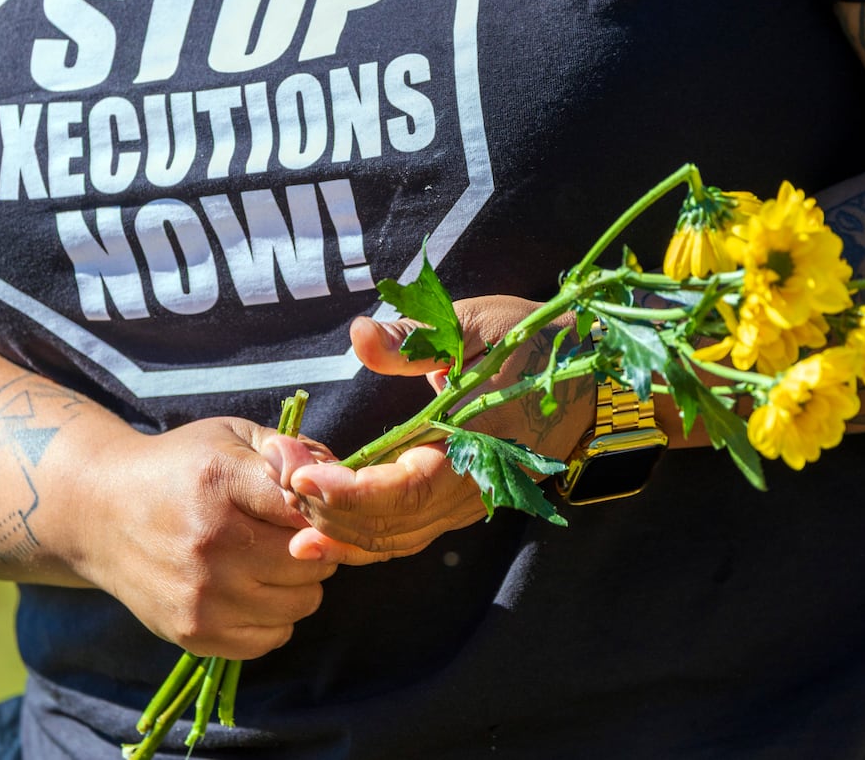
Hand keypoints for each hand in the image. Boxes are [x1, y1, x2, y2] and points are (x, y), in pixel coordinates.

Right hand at [73, 417, 338, 659]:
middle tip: (291, 536)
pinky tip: (252, 590)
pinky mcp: (191, 631)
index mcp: (220, 481)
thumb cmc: (178, 468)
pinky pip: (271, 638)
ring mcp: (199, 593)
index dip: (322, 509)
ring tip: (270, 562)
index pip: (309, 507)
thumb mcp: (230, 436)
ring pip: (300, 604)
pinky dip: (273, 618)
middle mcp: (209, 541)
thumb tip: (339, 476)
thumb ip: (290, 450)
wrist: (99, 512)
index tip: (311, 507)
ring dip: (298, 585)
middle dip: (314, 547)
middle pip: (312, 561)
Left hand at [281, 296, 594, 565]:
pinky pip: (405, 535)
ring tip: (284, 510)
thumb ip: (415, 338)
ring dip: (338, 530)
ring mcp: (468, 502)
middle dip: (326, 508)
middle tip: (275, 475)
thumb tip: (359, 335)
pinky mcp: (460, 504)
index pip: (405, 490)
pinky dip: (361, 538)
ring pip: (395, 539)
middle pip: (390, 525)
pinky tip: (319, 532)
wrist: (589, 376)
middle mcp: (472, 487)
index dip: (348, 491)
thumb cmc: (530, 341)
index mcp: (477, 444)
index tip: (299, 474)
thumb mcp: (472, 324)